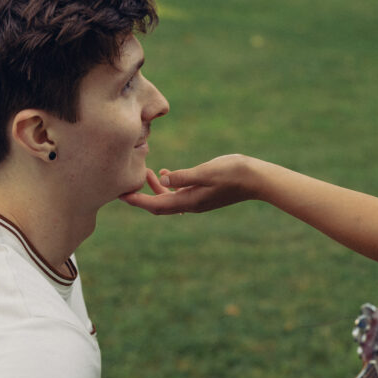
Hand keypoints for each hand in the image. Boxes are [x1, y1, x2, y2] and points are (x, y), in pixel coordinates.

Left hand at [119, 155, 258, 214]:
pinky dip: (169, 186)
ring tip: (146, 172)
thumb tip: (163, 179)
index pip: (156, 205)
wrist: (257, 179)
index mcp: (189, 201)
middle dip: (141, 197)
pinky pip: (179, 194)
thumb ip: (184, 176)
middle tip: (125, 186)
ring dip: (155, 189)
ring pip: (169, 199)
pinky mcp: (204, 194)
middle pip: (159, 205)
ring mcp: (198, 201)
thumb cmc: (233, 173)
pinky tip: (166, 174)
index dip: (137, 201)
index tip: (121, 195)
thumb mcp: (207, 171)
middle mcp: (191, 204)